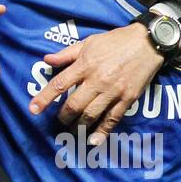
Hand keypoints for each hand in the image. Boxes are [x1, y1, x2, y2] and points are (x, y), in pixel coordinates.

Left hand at [39, 23, 162, 140]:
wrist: (148, 43)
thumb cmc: (115, 41)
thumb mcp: (88, 42)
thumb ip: (66, 54)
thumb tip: (46, 60)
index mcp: (85, 64)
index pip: (59, 84)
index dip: (44, 98)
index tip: (32, 109)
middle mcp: (97, 80)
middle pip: (74, 104)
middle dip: (63, 116)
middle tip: (59, 120)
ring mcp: (113, 91)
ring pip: (91, 115)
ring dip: (78, 126)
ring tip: (73, 130)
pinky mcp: (127, 99)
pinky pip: (112, 119)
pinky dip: (102, 132)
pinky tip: (93, 141)